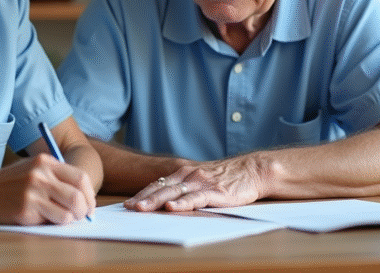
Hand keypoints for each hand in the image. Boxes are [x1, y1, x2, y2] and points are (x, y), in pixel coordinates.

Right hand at [0, 153, 95, 224]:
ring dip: (72, 218)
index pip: (80, 177)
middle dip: (85, 209)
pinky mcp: (27, 209)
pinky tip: (49, 219)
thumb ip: (55, 176)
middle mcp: (41, 175)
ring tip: (66, 218)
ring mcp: (34, 192)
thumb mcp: (32, 167)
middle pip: (77, 195)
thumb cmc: (9, 182)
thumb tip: (83, 195)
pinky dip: (57, 222)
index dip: (89, 193)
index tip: (89, 203)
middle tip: (83, 215)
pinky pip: (55, 219)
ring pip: (69, 210)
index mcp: (45, 162)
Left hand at [124, 155, 262, 211]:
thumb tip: (167, 200)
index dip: (142, 194)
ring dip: (156, 201)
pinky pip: (195, 198)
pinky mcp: (214, 191)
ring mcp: (201, 183)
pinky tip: (172, 208)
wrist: (251, 170)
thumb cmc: (226, 178)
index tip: (128, 203)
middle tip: (127, 208)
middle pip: (161, 188)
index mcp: (184, 173)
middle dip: (143, 198)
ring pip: (174, 193)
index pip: (158, 184)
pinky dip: (182, 203)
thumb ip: (186, 187)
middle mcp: (190, 176)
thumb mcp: (202, 179)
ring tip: (141, 209)